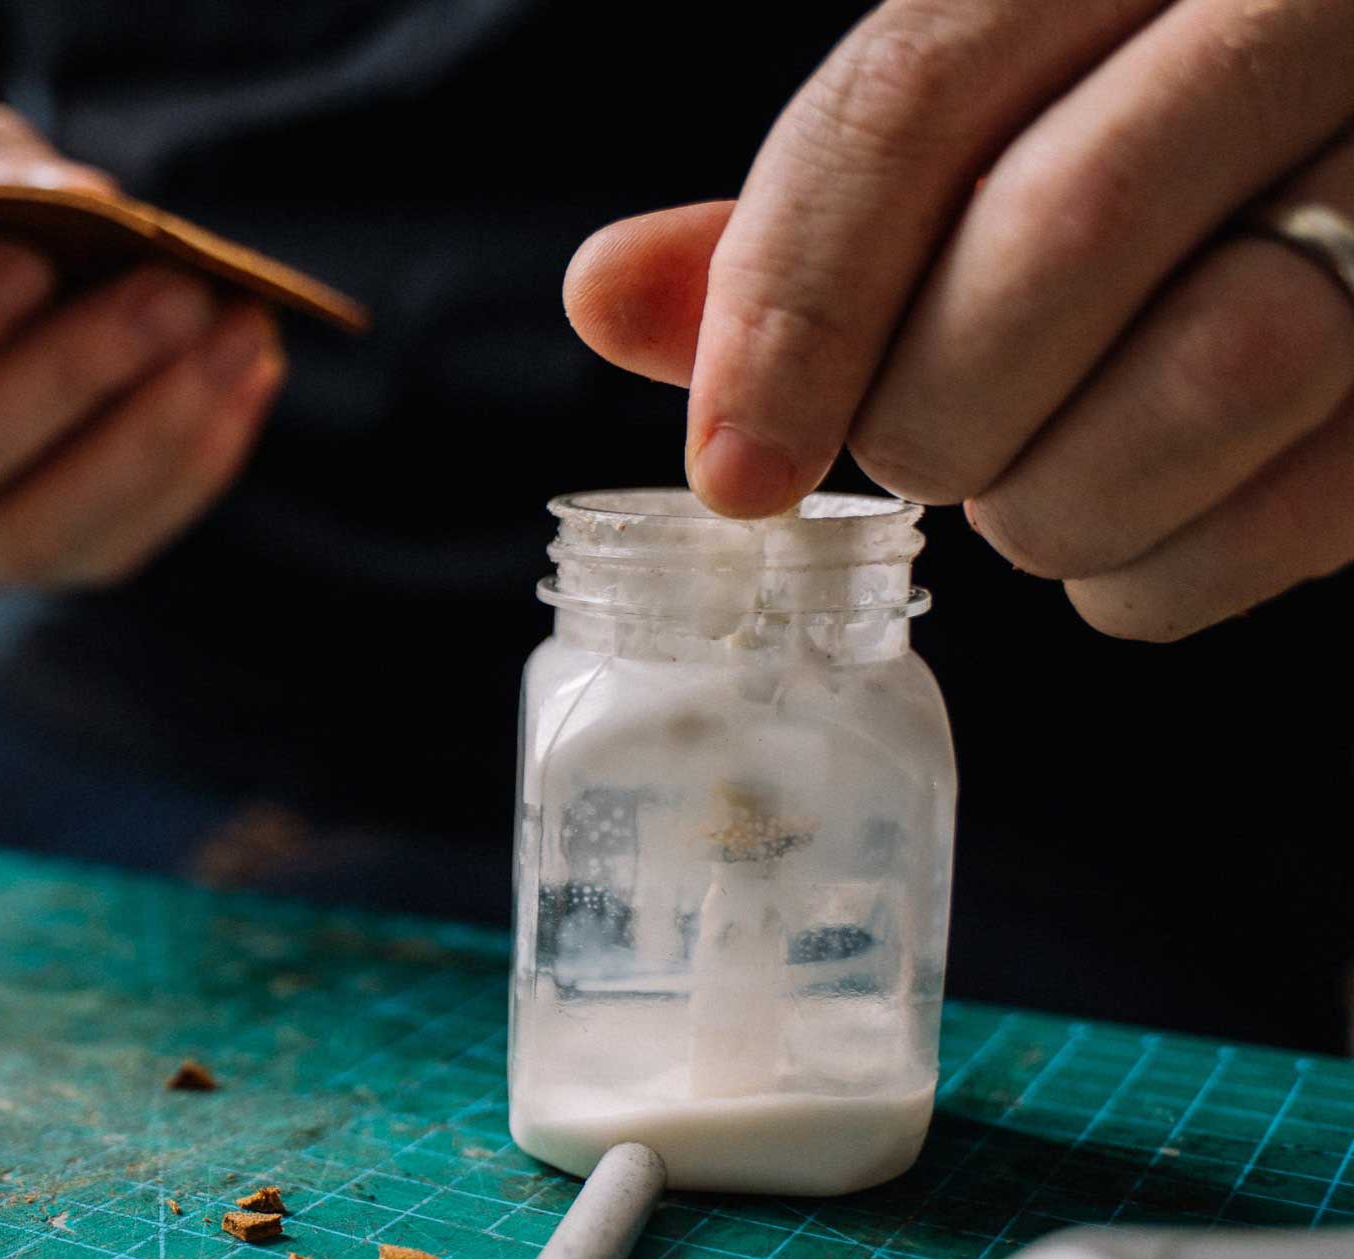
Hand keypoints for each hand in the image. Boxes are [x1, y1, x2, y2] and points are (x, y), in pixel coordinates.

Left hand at [565, 0, 1353, 639]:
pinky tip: (1136, 552)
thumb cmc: (1172, 157)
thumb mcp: (1003, 128)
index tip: (737, 473)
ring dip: (1067, 502)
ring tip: (1032, 505)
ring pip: (1226, 358)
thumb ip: (834, 207)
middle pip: (1063, 229)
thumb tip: (612, 297)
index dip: (797, 300)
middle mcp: (1302, 4)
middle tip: (925, 459)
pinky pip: (1326, 490)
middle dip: (939, 411)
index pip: (916, 94)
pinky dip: (1185, 568)